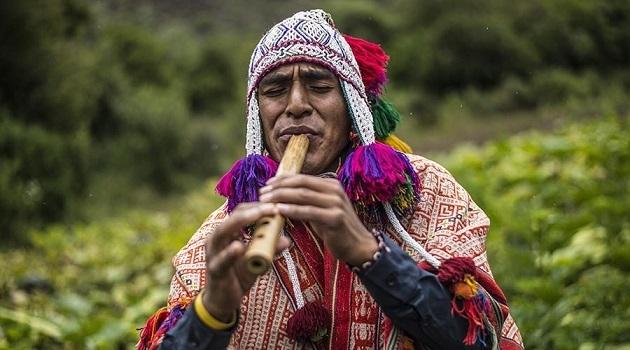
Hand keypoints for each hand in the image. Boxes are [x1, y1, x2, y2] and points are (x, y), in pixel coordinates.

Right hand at [203, 202, 289, 321]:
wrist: (222, 300)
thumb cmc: (238, 275)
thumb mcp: (257, 260)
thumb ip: (270, 250)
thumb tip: (286, 240)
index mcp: (228, 233)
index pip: (241, 212)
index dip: (258, 207)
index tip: (276, 205)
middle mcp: (217, 239)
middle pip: (232, 218)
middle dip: (251, 210)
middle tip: (271, 207)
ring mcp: (213, 254)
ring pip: (222, 233)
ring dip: (239, 222)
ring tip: (257, 215)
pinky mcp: (214, 270)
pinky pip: (221, 261)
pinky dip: (229, 254)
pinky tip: (238, 247)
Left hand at [259, 175, 377, 265]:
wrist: (358, 246)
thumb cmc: (335, 229)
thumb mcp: (320, 210)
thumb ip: (306, 201)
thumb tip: (282, 195)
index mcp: (331, 185)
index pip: (302, 177)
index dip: (283, 179)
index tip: (267, 184)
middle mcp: (335, 190)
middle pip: (301, 184)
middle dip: (278, 187)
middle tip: (262, 193)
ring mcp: (336, 203)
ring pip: (303, 195)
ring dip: (281, 197)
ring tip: (266, 201)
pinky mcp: (335, 218)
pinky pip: (309, 212)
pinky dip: (292, 210)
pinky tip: (280, 211)